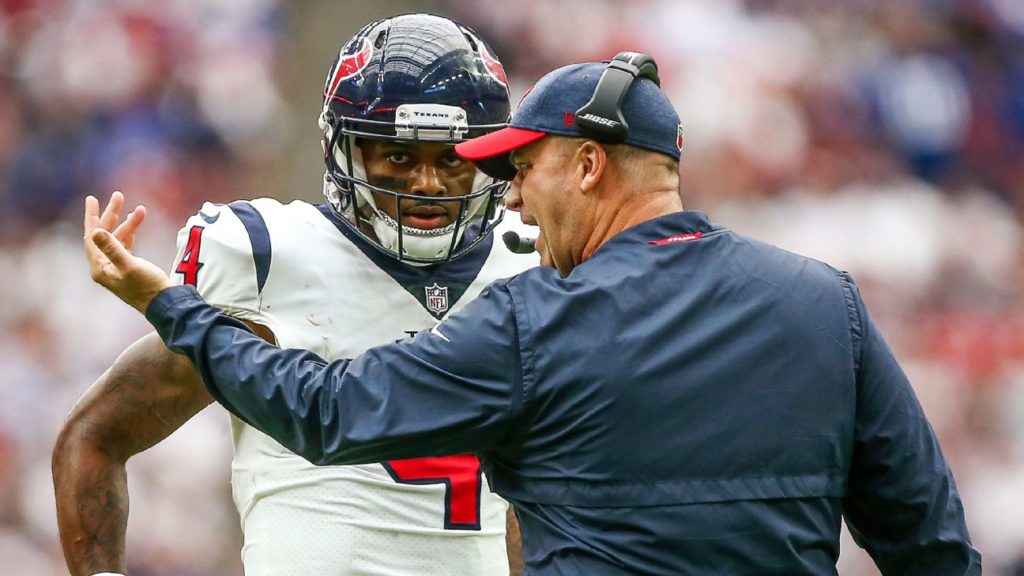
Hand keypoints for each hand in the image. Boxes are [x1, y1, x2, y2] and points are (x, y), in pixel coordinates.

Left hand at [84, 192, 171, 312]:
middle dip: (112, 215)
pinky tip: (136, 222)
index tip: (92, 199)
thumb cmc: (147, 287)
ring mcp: (117, 267)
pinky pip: (126, 245)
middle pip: (104, 235)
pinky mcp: (129, 267)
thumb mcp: (130, 265)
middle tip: (118, 196)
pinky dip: (131, 233)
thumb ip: (112, 248)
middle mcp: (105, 267)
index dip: (92, 217)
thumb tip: (96, 232)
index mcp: (100, 268)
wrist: (164, 303)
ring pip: (118, 239)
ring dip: (128, 224)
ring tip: (140, 209)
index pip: (91, 237)